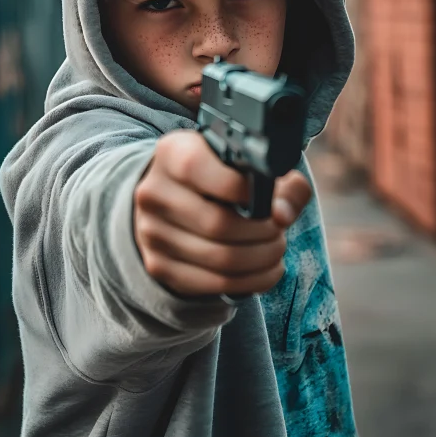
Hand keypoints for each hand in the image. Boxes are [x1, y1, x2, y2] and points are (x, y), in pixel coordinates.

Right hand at [133, 130, 311, 296]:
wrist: (173, 200)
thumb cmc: (218, 177)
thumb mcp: (245, 166)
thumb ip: (280, 182)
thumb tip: (284, 214)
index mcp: (172, 153)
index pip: (206, 173)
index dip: (246, 191)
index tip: (272, 201)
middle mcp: (154, 192)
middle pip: (218, 224)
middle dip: (263, 232)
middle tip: (279, 229)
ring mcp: (151, 233)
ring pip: (221, 259)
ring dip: (262, 259)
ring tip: (276, 248)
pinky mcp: (159, 266)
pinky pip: (215, 283)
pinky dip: (253, 280)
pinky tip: (267, 269)